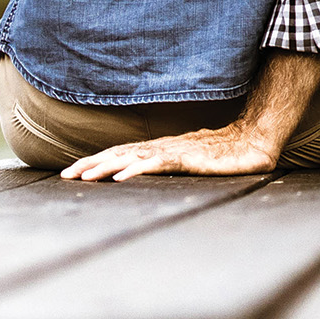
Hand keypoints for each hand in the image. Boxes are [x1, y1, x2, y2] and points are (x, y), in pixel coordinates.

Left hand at [59, 125, 277, 180]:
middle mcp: (163, 147)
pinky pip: (157, 163)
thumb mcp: (193, 163)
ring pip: (132, 157)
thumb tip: (152, 174)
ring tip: (83, 177)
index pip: (121, 153)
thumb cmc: (226, 155)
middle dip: (90, 164)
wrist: (254, 141)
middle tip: (65, 176)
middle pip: (119, 153)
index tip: (73, 172)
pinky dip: (137, 168)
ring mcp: (174, 151)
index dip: (96, 161)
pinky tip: (121, 177)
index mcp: (161, 149)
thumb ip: (173, 167)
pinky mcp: (188, 158)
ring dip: (105, 167)